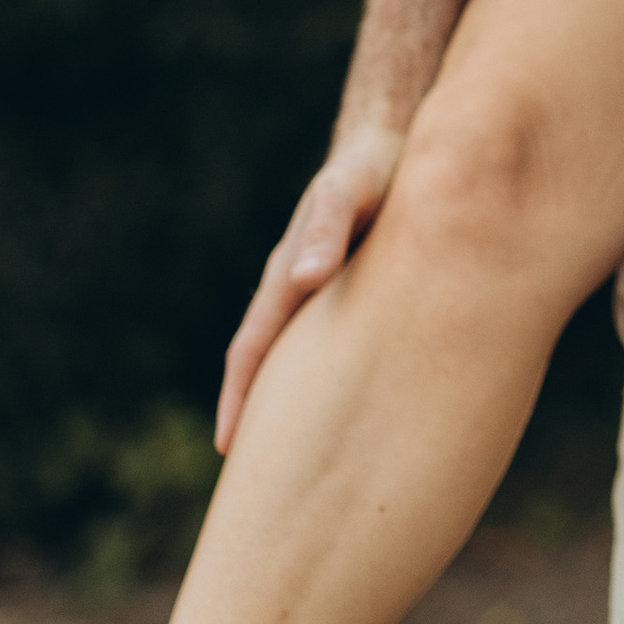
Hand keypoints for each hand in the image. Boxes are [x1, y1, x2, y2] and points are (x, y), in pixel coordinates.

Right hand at [213, 121, 404, 451]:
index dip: (239, 400)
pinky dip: (338, 381)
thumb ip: (327, 227)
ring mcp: (328, 296)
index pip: (251, 352)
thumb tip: (307, 276)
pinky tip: (360, 409)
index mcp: (288, 282)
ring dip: (297, 405)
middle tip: (258, 480)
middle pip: (272, 368)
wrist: (393, 143)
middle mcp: (301, 294)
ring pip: (306, 364)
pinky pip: (342, 349)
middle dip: (261, 418)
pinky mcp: (361, 294)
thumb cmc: (369, 169)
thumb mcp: (347, 193)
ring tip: (303, 459)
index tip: (229, 452)